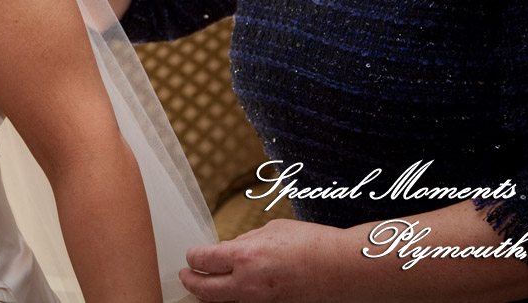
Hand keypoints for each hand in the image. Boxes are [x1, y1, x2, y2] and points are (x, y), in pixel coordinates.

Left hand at [180, 218, 344, 302]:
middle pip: (204, 290)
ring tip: (205, 286)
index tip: (191, 255)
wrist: (342, 269)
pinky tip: (232, 292)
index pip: (203, 260)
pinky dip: (234, 300)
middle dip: (190, 282)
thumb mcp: (272, 231)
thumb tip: (230, 248)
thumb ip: (247, 241)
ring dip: (210, 295)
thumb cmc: (313, 245)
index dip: (192, 257)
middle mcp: (249, 284)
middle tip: (186, 275)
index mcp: (246, 256)